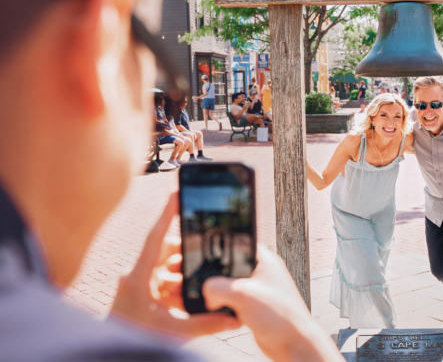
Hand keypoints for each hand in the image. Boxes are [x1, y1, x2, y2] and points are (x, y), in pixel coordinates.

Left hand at [110, 194, 240, 337]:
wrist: (113, 356)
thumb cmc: (137, 340)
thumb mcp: (174, 332)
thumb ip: (206, 324)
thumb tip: (234, 319)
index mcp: (138, 278)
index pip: (155, 237)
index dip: (167, 213)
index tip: (177, 193)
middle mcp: (135, 275)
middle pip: (165, 250)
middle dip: (185, 253)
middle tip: (202, 258)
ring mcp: (135, 283)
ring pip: (164, 264)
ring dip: (181, 272)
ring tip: (189, 289)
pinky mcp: (138, 291)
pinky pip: (160, 278)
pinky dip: (175, 283)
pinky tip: (183, 298)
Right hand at [204, 247, 342, 361]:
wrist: (292, 344)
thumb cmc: (281, 317)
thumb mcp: (244, 295)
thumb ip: (218, 287)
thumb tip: (205, 292)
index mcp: (264, 260)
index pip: (238, 244)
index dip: (220, 248)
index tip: (202, 254)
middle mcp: (261, 272)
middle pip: (228, 267)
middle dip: (215, 275)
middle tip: (204, 282)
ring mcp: (257, 290)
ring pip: (228, 286)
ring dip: (219, 294)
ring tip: (215, 300)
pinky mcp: (252, 307)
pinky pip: (231, 302)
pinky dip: (225, 308)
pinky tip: (225, 314)